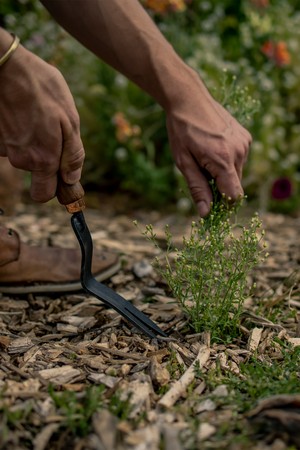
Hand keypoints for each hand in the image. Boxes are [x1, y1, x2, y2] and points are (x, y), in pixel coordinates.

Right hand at [0, 41, 83, 202]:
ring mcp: (4, 148)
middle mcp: (21, 159)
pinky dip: (17, 129)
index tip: (60, 176)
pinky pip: (10, 140)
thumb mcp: (70, 119)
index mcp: (43, 159)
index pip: (43, 195)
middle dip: (46, 157)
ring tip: (36, 113)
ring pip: (23, 153)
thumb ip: (73, 154)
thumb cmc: (42, 89)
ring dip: (32, 138)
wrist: (6, 66)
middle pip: (36, 171)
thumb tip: (72, 178)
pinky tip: (22, 110)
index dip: (53, 188)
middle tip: (52, 130)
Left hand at [166, 79, 251, 216]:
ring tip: (205, 157)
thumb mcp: (183, 162)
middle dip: (220, 187)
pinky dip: (228, 160)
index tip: (210, 204)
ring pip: (237, 172)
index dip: (223, 204)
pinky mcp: (245, 136)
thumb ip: (197, 188)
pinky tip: (213, 148)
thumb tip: (206, 213)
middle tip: (200, 174)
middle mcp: (239, 152)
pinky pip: (239, 158)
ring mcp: (244, 143)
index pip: (234, 196)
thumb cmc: (182, 131)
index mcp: (223, 160)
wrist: (188, 99)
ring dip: (223, 173)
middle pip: (235, 185)